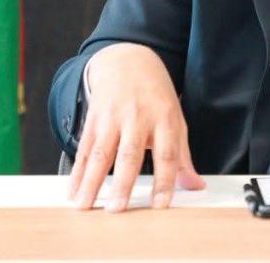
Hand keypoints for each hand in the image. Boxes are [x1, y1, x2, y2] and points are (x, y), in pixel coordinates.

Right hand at [67, 43, 205, 211]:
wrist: (129, 61)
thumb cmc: (156, 97)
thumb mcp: (175, 120)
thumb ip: (182, 157)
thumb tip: (196, 186)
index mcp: (164, 118)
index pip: (166, 154)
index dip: (164, 181)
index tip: (159, 206)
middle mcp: (138, 117)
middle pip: (130, 154)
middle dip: (122, 183)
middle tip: (116, 209)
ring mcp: (113, 117)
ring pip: (101, 152)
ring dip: (91, 181)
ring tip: (85, 206)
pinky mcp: (94, 118)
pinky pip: (85, 148)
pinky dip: (77, 171)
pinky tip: (72, 190)